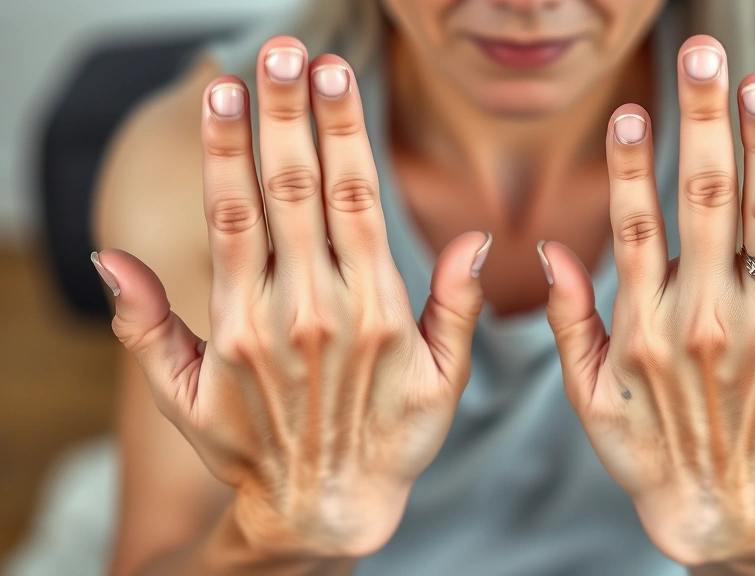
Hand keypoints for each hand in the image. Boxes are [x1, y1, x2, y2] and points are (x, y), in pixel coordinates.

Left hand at [92, 37, 490, 557]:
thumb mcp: (447, 381)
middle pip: (296, 190)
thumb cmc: (393, 439)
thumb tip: (477, 240)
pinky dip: (201, 210)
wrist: (326, 507)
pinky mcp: (220, 346)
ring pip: (247, 215)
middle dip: (287, 114)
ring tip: (236, 85)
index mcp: (378, 311)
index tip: (330, 76)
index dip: (340, 130)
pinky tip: (200, 160)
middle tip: (281, 54)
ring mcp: (262, 327)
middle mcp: (317, 311)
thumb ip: (458, 306)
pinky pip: (205, 267)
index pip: (354, 197)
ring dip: (239, 144)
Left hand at [542, 36, 754, 564]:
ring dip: (639, 163)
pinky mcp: (612, 360)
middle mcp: (713, 322)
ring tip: (636, 108)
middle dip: (705, 119)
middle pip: (709, 198)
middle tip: (700, 55)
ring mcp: (656, 339)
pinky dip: (583, 249)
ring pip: (644, 231)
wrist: (718, 513)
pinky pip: (593, 291)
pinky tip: (583, 206)